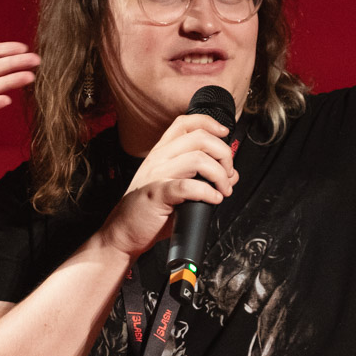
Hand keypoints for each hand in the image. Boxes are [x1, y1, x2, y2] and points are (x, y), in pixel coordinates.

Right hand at [98, 112, 237, 258]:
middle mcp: (159, 159)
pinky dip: (207, 192)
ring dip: (219, 175)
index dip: (209, 123)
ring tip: (223, 190)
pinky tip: (213, 199)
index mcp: (161, 152)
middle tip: (228, 174)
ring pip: (198, 159)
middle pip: (199, 138)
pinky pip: (188, 186)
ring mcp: (157, 175)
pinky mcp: (157, 195)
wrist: (123, 232)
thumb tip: (232, 175)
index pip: (185, 123)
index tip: (225, 133)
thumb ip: (202, 178)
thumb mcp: (176, 188)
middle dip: (223, 154)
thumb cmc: (149, 212)